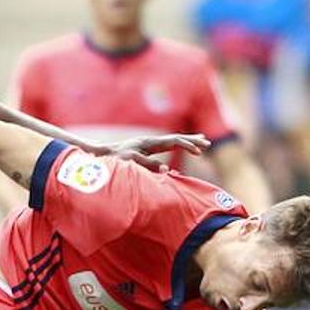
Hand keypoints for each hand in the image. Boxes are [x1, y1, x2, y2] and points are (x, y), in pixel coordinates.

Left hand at [89, 133, 209, 172]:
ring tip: (201, 142)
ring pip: (172, 141)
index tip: (200, 151)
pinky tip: (181, 149)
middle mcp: (151, 141)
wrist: (103, 153)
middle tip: (207, 142)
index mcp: (150, 143)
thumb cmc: (115, 158)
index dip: (187, 145)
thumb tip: (167, 170)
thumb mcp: (132, 161)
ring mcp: (149, 144)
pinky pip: (166, 147)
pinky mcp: (146, 149)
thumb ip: (149, 165)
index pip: (174, 141)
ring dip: (186, 141)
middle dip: (192, 140)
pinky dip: (177, 146)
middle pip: (176, 138)